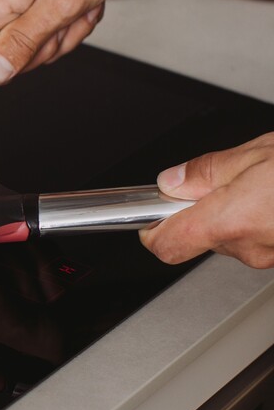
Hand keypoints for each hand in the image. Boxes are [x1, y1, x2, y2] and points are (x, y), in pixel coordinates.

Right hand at [0, 0, 141, 84]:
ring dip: (55, 37)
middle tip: (58, 29)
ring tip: (74, 9)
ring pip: (20, 42)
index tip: (8, 68)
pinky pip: (37, 25)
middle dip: (30, 54)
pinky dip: (62, 22)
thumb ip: (22, 41)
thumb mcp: (60, 4)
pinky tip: (78, 3)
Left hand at [140, 133, 273, 268]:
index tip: (149, 215)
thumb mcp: (258, 153)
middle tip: (221, 182)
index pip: (168, 244)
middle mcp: (250, 247)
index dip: (152, 231)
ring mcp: (271, 256)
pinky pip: (257, 240)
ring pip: (230, 238)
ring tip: (256, 186)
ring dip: (232, 215)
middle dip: (202, 209)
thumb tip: (172, 181)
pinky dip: (256, 221)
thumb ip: (207, 170)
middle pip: (200, 236)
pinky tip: (270, 198)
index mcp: (231, 221)